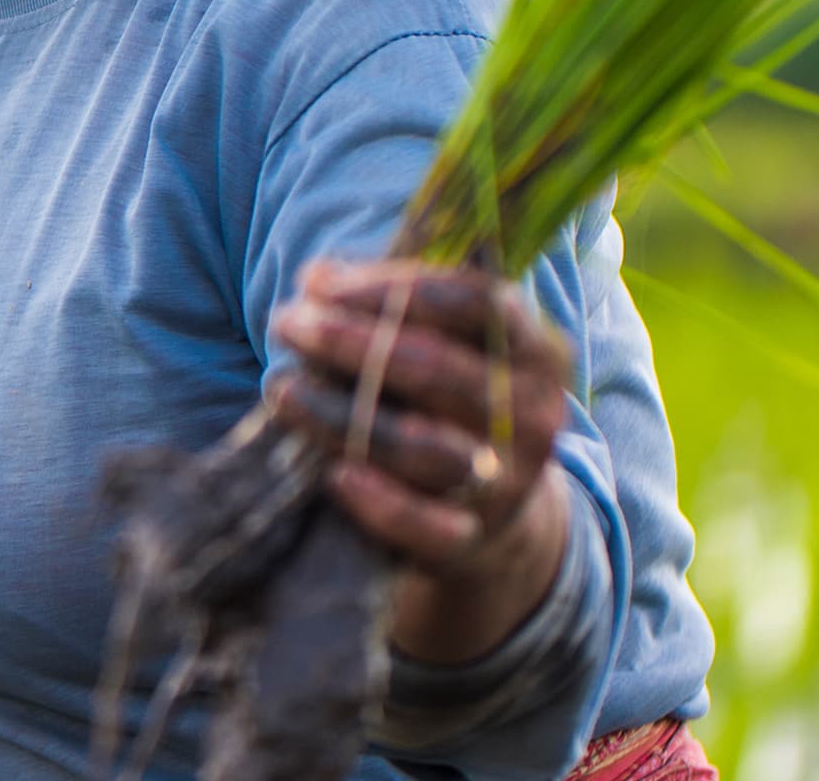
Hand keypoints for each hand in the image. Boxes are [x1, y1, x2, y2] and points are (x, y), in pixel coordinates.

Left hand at [266, 257, 575, 663]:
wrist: (499, 509)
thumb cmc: (453, 398)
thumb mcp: (451, 344)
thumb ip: (395, 306)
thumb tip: (318, 280)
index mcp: (536, 351)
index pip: (476, 301)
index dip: (394, 286)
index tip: (319, 283)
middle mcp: (532, 416)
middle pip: (436, 367)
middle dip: (349, 341)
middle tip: (286, 323)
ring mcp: (506, 482)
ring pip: (420, 445)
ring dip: (339, 413)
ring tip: (281, 388)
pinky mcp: (471, 538)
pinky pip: (425, 525)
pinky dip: (379, 503)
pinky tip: (334, 474)